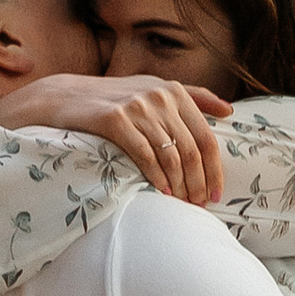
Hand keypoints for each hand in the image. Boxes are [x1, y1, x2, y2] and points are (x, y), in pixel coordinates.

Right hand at [0, 68, 231, 203]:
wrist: (66, 97)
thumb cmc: (115, 98)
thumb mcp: (153, 89)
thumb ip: (192, 97)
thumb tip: (228, 110)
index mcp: (174, 91)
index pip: (206, 137)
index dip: (214, 169)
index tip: (215, 193)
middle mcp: (159, 96)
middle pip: (191, 150)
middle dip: (198, 183)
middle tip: (197, 206)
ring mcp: (137, 107)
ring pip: (171, 155)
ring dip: (179, 185)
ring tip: (181, 204)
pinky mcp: (115, 119)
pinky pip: (145, 155)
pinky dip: (157, 178)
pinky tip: (162, 192)